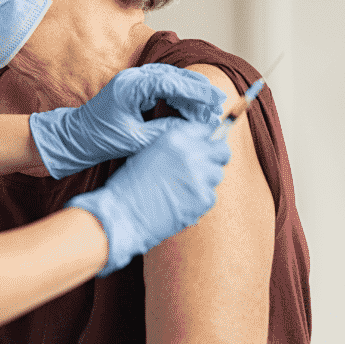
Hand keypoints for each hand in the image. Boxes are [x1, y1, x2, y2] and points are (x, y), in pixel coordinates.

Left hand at [29, 64, 225, 178]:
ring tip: (208, 110)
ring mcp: (134, 80)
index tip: (216, 100)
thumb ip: (164, 132)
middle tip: (218, 106)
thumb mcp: (135, 140)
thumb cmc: (100, 139)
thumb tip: (192, 130)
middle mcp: (133, 78)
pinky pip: (163, 87)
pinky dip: (179, 97)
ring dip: (190, 94)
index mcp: (131, 86)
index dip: (197, 91)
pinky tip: (190, 110)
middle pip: (174, 77)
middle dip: (198, 91)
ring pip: (171, 80)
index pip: (171, 82)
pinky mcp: (135, 88)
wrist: (76, 137)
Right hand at [66, 119, 230, 275]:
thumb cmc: (129, 186)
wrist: (122, 214)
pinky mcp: (203, 198)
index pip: (207, 130)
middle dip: (216, 158)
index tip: (206, 147)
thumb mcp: (149, 152)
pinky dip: (199, 201)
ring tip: (183, 189)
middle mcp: (191, 153)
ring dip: (206, 181)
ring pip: (217, 175)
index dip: (207, 140)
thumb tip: (198, 147)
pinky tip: (180, 203)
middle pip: (222, 151)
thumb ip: (176, 147)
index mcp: (175, 137)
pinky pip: (211, 196)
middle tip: (204, 169)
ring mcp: (200, 176)